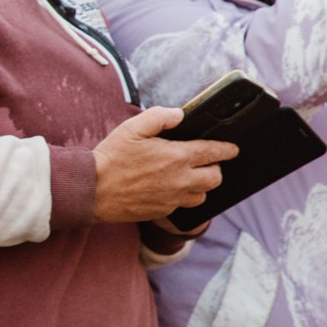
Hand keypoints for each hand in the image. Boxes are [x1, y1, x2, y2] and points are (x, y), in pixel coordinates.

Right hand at [92, 106, 236, 224]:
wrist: (93, 190)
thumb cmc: (111, 157)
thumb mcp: (133, 127)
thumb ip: (160, 116)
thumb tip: (179, 115)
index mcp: (177, 157)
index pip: (213, 153)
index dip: (227, 150)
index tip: (233, 149)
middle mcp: (180, 180)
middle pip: (215, 178)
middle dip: (215, 168)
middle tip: (206, 162)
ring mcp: (172, 199)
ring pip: (202, 195)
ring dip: (201, 185)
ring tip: (190, 177)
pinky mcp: (162, 211)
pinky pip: (183, 206)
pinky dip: (183, 197)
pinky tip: (171, 188)